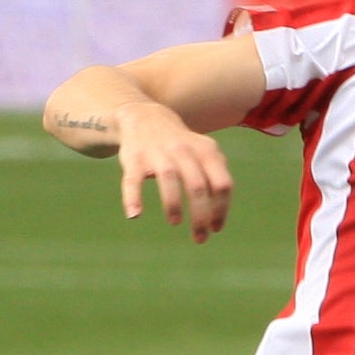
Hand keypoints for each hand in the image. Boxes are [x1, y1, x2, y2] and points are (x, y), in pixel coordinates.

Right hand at [116, 101, 233, 242]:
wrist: (145, 117)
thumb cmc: (182, 145)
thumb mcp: (206, 153)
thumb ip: (217, 178)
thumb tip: (218, 220)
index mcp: (207, 151)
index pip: (222, 184)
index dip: (221, 209)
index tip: (215, 229)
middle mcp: (184, 150)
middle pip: (198, 186)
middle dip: (201, 215)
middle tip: (200, 238)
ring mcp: (158, 153)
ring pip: (169, 179)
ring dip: (173, 204)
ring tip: (175, 222)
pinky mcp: (134, 159)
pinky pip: (133, 180)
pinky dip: (133, 197)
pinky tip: (134, 215)